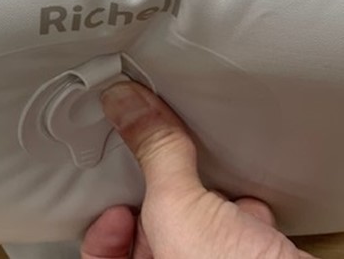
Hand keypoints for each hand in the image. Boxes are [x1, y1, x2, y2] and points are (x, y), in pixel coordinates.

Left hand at [81, 82, 315, 258]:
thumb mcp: (181, 210)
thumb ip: (154, 156)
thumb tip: (126, 105)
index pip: (102, 257)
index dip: (101, 231)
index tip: (116, 204)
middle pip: (149, 236)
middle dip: (156, 204)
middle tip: (154, 178)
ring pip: (193, 233)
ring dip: (200, 203)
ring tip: (198, 179)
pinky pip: (232, 236)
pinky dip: (238, 215)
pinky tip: (247, 206)